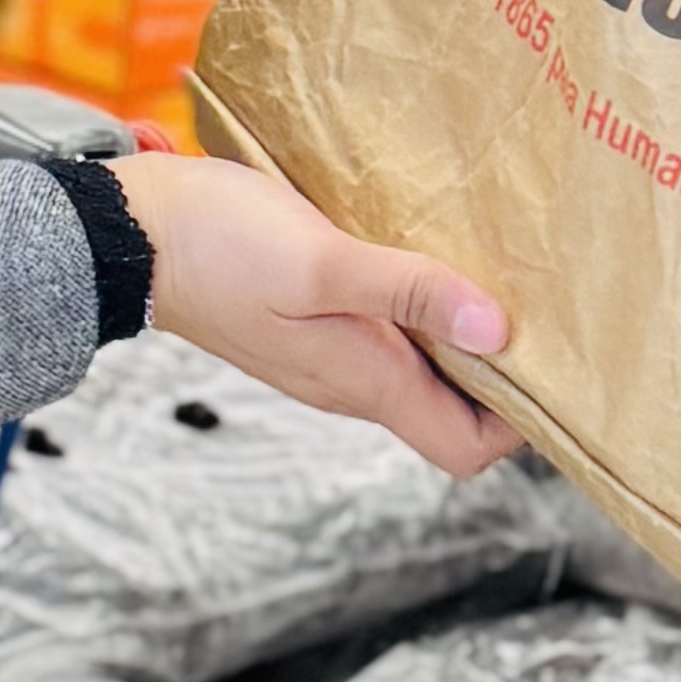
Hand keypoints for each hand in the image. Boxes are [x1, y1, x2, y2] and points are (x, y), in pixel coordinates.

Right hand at [120, 152, 523, 476]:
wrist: (127, 233)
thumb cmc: (217, 245)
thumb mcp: (322, 263)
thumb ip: (409, 293)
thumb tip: (499, 331)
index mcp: (363, 381)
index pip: (466, 448)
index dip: (519, 420)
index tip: (552, 362)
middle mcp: (351, 381)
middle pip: (453, 407)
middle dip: (503, 368)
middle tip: (542, 303)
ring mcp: (327, 352)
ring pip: (421, 365)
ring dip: (461, 329)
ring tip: (497, 270)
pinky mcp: (309, 318)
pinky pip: (385, 330)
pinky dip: (419, 303)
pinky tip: (428, 250)